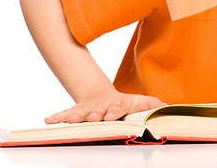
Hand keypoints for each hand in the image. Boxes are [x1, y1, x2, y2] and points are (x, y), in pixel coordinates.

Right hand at [45, 91, 167, 123]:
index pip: (117, 108)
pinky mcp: (76, 111)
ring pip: (81, 113)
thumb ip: (152, 105)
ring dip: (76, 117)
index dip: (115, 111)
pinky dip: (57, 117)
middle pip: (98, 111)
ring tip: (69, 121)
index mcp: (117, 105)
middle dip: (96, 115)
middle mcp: (101, 108)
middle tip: (93, 118)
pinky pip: (64, 114)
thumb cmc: (123, 103)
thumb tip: (169, 107)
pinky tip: (47, 120)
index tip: (113, 115)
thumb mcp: (139, 102)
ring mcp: (87, 109)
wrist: (101, 96)